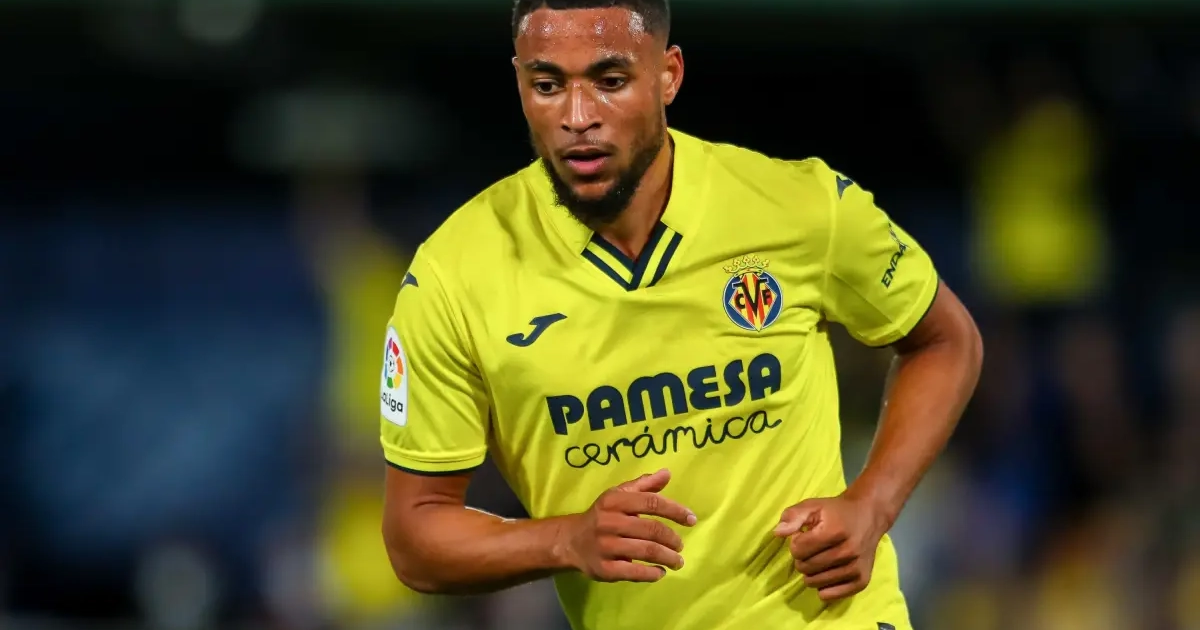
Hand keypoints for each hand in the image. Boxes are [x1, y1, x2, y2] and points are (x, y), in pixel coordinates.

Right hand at [557, 468, 697, 582]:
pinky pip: (633, 572)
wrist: (570, 541)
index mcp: (614, 501)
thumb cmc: (601, 515)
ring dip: (667, 557)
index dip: (675, 510)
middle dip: (672, 539)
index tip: (691, 519)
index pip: (651, 502)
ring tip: (677, 561)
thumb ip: (644, 485)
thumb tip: (667, 473)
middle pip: (651, 529)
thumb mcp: (618, 495)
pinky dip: (652, 573)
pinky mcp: (604, 568)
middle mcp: (609, 522)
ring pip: (646, 551)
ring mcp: (605, 546)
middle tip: (680, 546)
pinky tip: (660, 572)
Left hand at [773, 494, 889, 601]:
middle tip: (812, 548)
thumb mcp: (813, 506)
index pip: (798, 549)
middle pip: (805, 567)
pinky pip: (829, 595)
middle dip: (802, 558)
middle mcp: (849, 551)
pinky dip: (823, 587)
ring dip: (811, 573)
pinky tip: (827, 572)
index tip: (805, 535)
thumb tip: (778, 532)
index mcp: (835, 531)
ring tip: (820, 558)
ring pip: (815, 583)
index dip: (796, 542)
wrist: (868, 516)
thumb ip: (793, 516)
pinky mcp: (862, 581)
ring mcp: (856, 568)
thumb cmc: (836, 512)